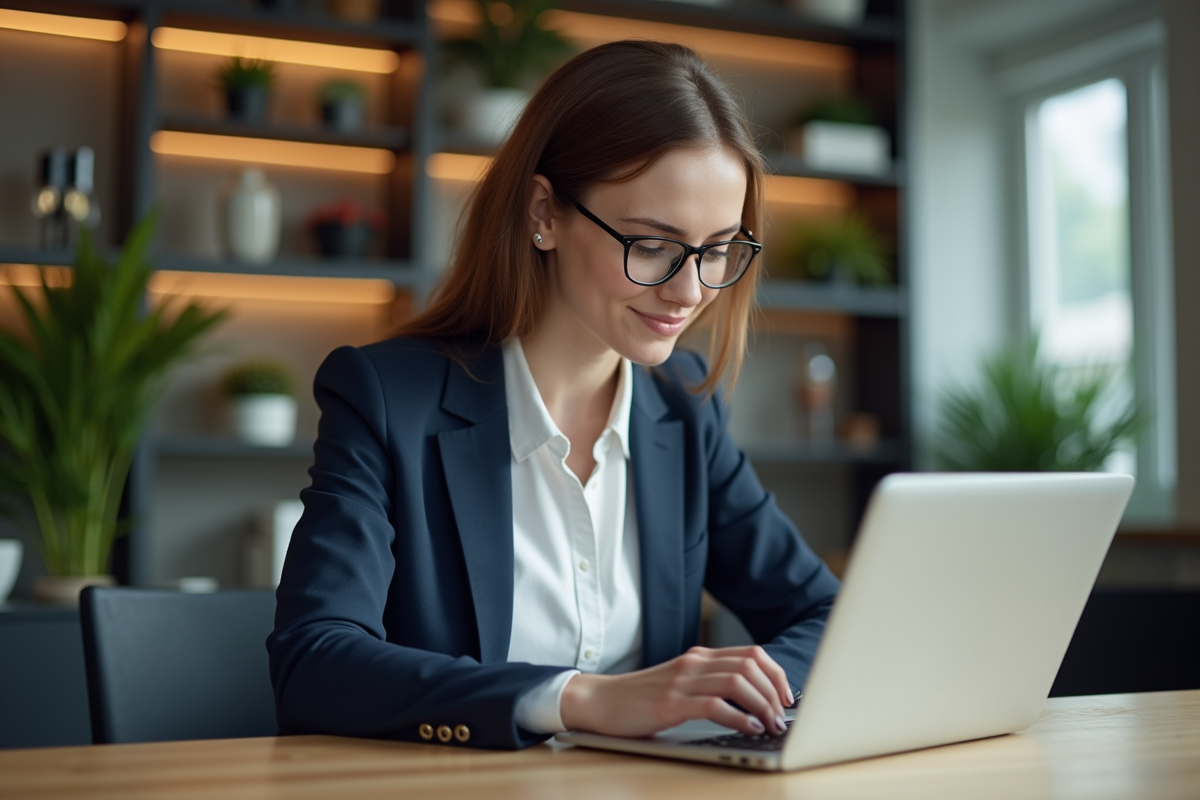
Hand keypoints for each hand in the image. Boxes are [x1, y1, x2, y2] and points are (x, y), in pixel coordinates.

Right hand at [559, 645, 792, 737]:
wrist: (600, 701)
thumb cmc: (641, 697)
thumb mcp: (681, 683)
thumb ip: (709, 684)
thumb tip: (752, 702)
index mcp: (700, 657)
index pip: (752, 653)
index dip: (776, 674)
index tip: (787, 697)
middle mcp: (694, 663)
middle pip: (751, 665)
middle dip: (775, 691)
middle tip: (783, 715)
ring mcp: (682, 682)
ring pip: (737, 682)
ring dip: (762, 705)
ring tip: (771, 724)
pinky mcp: (671, 704)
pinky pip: (714, 705)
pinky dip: (739, 718)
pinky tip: (748, 728)